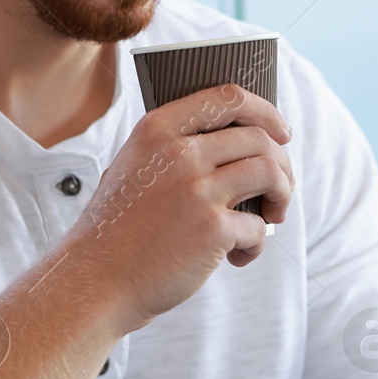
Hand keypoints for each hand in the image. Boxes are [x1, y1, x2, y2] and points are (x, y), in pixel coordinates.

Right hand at [59, 82, 293, 332]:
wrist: (95, 281)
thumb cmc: (117, 229)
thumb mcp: (132, 168)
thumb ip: (172, 149)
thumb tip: (238, 146)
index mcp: (158, 129)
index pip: (228, 98)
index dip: (265, 112)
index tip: (281, 132)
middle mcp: (179, 152)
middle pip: (259, 139)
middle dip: (282, 166)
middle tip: (279, 191)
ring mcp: (197, 189)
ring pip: (270, 173)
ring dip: (282, 197)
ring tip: (271, 218)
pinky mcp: (212, 229)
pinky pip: (258, 227)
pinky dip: (256, 244)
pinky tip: (237, 258)